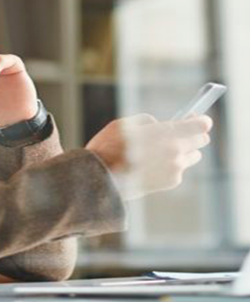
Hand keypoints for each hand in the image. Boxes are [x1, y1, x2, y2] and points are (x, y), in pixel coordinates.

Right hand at [86, 114, 212, 199]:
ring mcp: (175, 168)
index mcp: (164, 133)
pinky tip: (153, 165)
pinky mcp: (171, 181)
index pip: (199, 125)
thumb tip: (157, 125)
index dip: (200, 120)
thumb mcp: (122, 125)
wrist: (101, 179)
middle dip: (193, 135)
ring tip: (164, 152)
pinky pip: (179, 169)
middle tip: (180, 134)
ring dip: (184, 152)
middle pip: (201, 140)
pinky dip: (171, 166)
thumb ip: (146, 121)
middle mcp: (174, 151)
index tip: (195, 119)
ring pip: (193, 156)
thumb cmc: (107, 148)